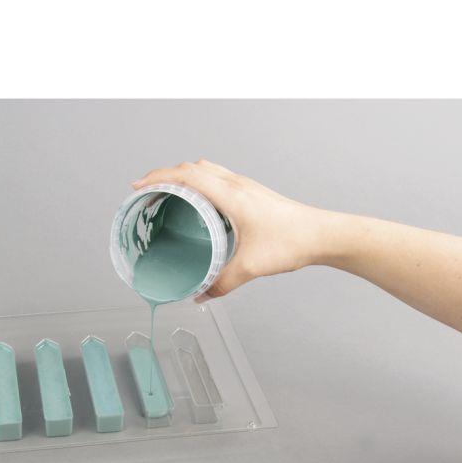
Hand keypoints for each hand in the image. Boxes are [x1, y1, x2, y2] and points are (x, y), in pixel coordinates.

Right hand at [133, 160, 330, 299]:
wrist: (322, 234)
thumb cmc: (292, 241)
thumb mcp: (251, 267)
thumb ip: (221, 283)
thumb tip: (200, 295)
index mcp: (230, 195)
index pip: (186, 176)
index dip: (158, 178)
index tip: (138, 187)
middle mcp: (236, 184)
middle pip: (191, 167)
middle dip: (165, 176)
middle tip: (148, 194)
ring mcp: (245, 185)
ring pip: (205, 169)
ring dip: (182, 176)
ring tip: (168, 195)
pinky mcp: (251, 193)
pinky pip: (217, 178)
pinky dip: (199, 182)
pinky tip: (198, 204)